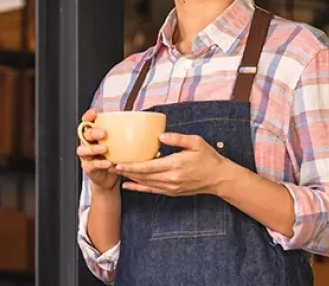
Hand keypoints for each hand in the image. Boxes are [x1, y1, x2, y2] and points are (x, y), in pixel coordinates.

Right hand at [76, 109, 118, 192]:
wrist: (109, 177)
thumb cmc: (115, 157)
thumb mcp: (120, 144)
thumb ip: (126, 134)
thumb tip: (145, 125)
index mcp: (95, 134)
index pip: (88, 122)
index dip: (88, 116)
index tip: (94, 113)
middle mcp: (88, 143)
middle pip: (85, 134)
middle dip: (93, 132)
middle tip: (104, 133)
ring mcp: (87, 156)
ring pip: (83, 150)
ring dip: (93, 148)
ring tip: (105, 148)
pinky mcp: (88, 167)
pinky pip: (92, 164)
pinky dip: (100, 163)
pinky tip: (108, 163)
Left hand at [114, 133, 229, 196]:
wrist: (218, 178)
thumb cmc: (208, 158)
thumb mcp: (196, 142)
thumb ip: (177, 139)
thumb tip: (160, 136)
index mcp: (175, 165)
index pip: (148, 167)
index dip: (131, 166)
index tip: (118, 162)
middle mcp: (171, 179)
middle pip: (143, 176)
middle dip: (125, 172)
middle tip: (110, 166)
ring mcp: (171, 187)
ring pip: (145, 184)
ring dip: (129, 179)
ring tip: (116, 172)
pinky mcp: (172, 192)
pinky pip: (151, 190)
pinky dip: (138, 188)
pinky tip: (128, 185)